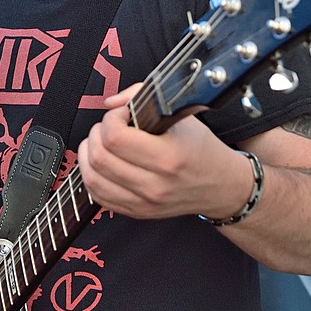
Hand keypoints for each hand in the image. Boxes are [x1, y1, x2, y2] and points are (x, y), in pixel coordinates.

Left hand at [77, 84, 251, 220]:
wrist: (221, 186)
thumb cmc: (201, 149)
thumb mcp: (181, 115)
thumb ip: (143, 98)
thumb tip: (111, 103)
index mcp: (168, 157)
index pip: (116, 138)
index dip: (111, 118)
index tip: (122, 114)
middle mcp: (154, 184)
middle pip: (100, 157)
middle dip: (97, 133)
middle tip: (110, 126)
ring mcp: (144, 203)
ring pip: (92, 178)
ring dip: (90, 153)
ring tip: (101, 142)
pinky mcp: (136, 212)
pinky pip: (97, 196)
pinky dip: (92, 175)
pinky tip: (101, 163)